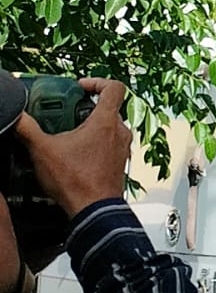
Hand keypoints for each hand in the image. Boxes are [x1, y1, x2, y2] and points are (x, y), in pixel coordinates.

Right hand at [14, 79, 131, 217]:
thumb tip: (17, 115)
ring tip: (67, 135)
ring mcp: (122, 148)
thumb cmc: (74, 179)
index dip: (97, 82)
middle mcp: (121, 131)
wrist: (94, 210)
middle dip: (87, 108)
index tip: (79, 88)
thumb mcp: (43, 150)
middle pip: (108, 108)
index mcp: (107, 121)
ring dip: (90, 127)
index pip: (114, 87)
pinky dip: (95, 143)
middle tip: (66, 114)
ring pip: (109, 127)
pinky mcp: (119, 162)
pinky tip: (75, 154)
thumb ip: (28, 129)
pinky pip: (109, 144)